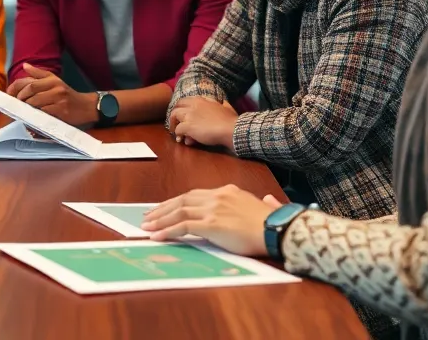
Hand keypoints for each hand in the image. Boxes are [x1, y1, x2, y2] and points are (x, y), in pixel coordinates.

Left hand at [6, 65, 97, 126]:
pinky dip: (36, 114)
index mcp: (51, 80)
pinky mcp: (61, 110)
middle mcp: (55, 87)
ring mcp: (58, 99)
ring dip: (26, 107)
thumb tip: (25, 66)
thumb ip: (39, 74)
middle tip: (16, 104)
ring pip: (35, 101)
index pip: (29, 81)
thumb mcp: (55, 81)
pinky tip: (33, 116)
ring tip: (23, 110)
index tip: (9, 94)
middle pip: (31, 90)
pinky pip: (43, 112)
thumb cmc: (67, 94)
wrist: (85, 106)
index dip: (16, 87)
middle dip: (20, 98)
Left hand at [141, 185, 282, 255]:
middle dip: (163, 209)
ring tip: (147, 227)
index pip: (194, 195)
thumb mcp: (263, 207)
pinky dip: (167, 231)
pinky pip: (182, 226)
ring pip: (178, 211)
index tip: (165, 208)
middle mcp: (217, 197)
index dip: (177, 202)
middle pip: (182, 200)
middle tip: (148, 216)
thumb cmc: (275, 223)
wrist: (279, 229)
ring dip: (160, 220)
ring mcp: (213, 209)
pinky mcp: (211, 224)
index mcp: (226, 191)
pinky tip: (157, 237)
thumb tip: (269, 201)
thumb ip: (262, 203)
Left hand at [168, 97, 237, 149]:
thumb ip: (224, 105)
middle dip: (175, 114)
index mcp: (202, 100)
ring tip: (177, 132)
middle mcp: (193, 105)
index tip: (183, 114)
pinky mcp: (188, 126)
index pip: (186, 100)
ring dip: (174, 124)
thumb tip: (224, 102)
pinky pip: (177, 129)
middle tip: (176, 123)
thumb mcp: (227, 108)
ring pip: (174, 115)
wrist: (231, 129)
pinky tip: (181, 139)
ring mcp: (189, 115)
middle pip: (177, 106)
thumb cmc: (231, 120)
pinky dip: (178, 134)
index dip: (183, 107)